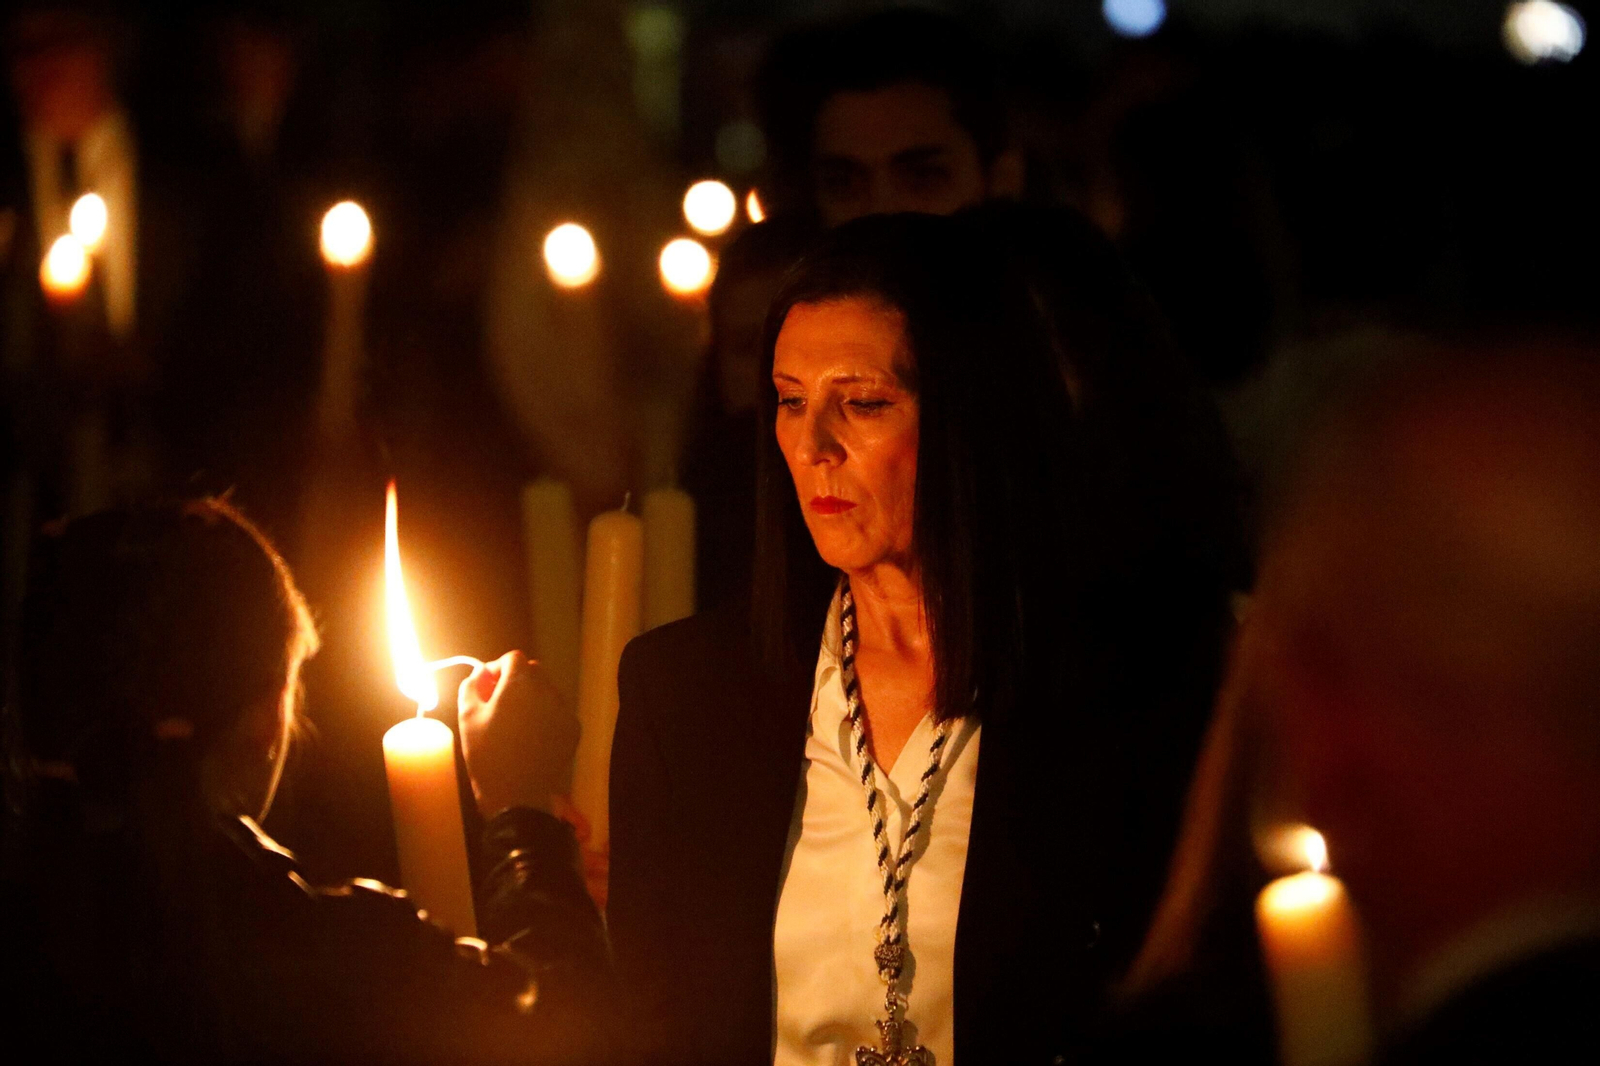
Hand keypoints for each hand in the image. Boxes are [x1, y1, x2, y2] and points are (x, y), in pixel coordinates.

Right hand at [458, 652, 576, 817]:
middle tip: (499, 703)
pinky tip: (532, 737)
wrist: (517, 796)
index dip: (498, 668)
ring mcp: (564, 710)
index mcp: (521, 683)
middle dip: (516, 680)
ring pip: (548, 691)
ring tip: (516, 723)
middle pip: (533, 671)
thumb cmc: (487, 755)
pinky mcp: (574, 729)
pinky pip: (558, 711)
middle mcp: (548, 690)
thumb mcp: (467, 718)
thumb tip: (480, 672)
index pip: (513, 658)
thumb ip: (472, 686)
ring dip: (532, 697)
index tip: (487, 685)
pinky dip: (546, 715)